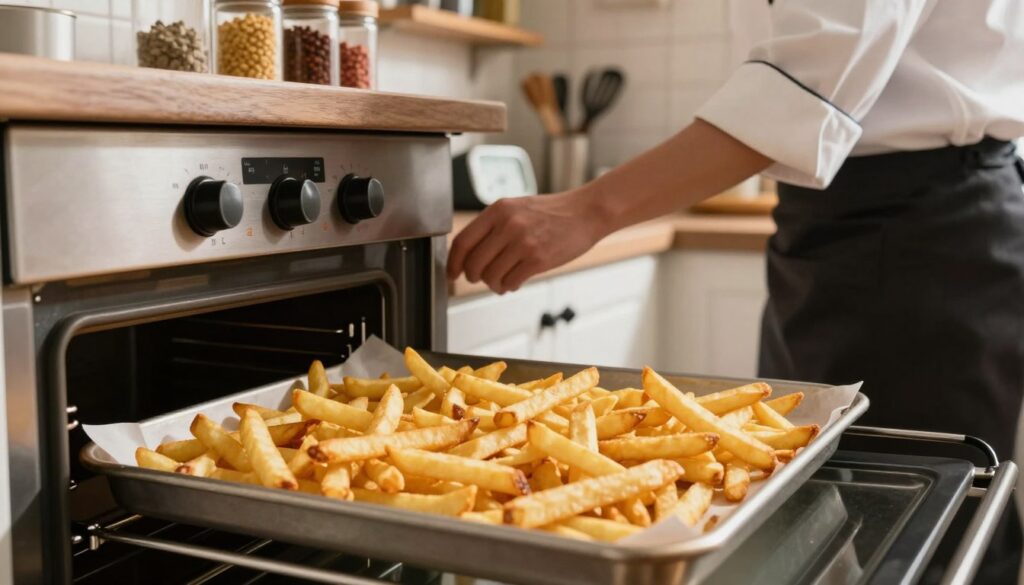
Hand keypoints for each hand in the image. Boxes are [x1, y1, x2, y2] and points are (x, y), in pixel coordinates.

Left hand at [448, 191, 606, 293]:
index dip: (453, 262)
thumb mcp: (517, 208)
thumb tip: (468, 253)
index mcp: (498, 210)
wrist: (585, 212)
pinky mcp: (538, 259)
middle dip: (474, 277)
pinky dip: (509, 286)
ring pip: (491, 277)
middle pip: (474, 263)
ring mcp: (523, 242)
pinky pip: (511, 282)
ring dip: (494, 284)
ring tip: (503, 280)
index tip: (453, 273)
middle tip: (480, 278)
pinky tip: (516, 280)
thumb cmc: (552, 212)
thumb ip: (493, 226)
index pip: (463, 241)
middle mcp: (508, 225)